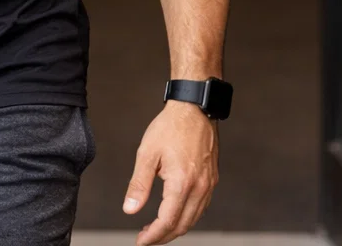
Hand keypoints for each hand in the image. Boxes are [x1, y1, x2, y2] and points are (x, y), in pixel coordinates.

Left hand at [122, 101, 219, 243]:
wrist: (194, 108)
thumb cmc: (170, 126)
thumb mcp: (147, 154)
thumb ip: (138, 184)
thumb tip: (130, 209)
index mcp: (182, 183)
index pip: (167, 221)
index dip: (153, 236)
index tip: (140, 242)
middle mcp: (200, 187)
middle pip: (183, 226)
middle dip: (163, 237)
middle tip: (146, 238)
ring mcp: (209, 184)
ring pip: (194, 219)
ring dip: (176, 229)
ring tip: (156, 229)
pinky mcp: (212, 179)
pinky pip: (201, 207)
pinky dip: (188, 217)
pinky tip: (175, 214)